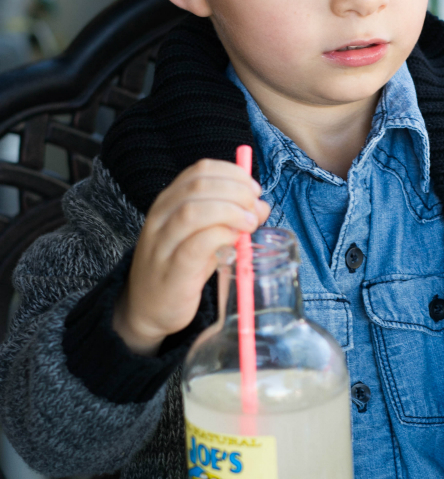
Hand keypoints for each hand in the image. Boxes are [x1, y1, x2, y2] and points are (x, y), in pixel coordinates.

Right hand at [113, 158, 268, 354]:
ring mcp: (163, 243)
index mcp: (169, 201)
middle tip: (255, 208)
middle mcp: (162, 216)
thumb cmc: (180, 268)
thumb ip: (230, 219)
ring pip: (194, 210)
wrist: (148, 308)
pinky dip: (221, 236)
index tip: (254, 190)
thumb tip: (261, 206)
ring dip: (230, 211)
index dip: (233, 174)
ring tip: (249, 224)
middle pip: (199, 185)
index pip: (200, 170)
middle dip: (236, 191)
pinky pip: (196, 244)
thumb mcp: (205, 236)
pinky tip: (235, 242)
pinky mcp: (172, 270)